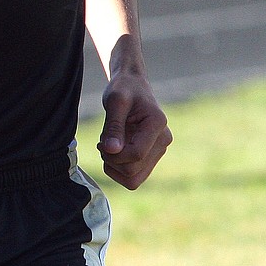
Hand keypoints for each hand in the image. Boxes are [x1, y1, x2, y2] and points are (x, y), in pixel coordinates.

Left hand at [97, 72, 171, 189]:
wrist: (132, 86)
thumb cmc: (123, 89)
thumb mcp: (114, 101)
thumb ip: (113, 126)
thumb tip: (111, 150)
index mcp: (157, 125)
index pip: (136, 154)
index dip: (113, 154)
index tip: (101, 142)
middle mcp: (163, 141)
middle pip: (133, 170)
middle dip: (111, 160)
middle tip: (103, 142)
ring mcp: (159, 151)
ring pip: (133, 179)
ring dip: (114, 166)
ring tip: (109, 145)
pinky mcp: (151, 157)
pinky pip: (133, 177)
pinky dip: (118, 169)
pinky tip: (113, 151)